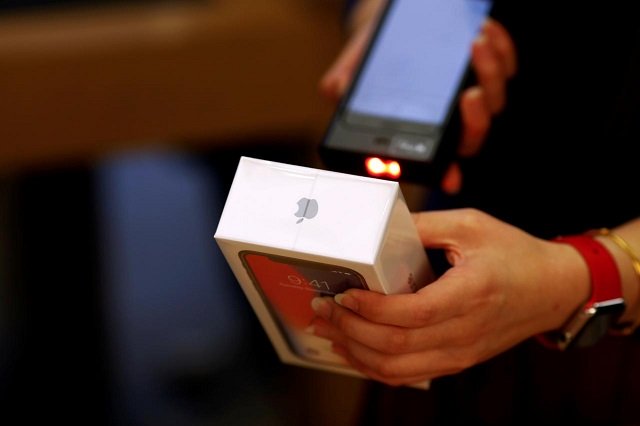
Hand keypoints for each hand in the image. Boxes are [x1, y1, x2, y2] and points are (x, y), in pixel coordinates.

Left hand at [308, 209, 588, 385]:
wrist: (553, 289)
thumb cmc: (515, 254)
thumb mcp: (471, 225)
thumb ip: (422, 226)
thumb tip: (376, 228)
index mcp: (470, 294)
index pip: (410, 314)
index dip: (370, 308)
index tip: (343, 294)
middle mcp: (465, 332)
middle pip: (395, 347)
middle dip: (350, 330)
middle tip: (322, 310)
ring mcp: (461, 353)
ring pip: (397, 369)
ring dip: (356, 353)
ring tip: (329, 331)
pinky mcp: (457, 361)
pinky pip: (409, 374)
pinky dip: (376, 367)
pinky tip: (355, 351)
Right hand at [319, 1, 516, 193]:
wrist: (391, 21)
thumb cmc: (374, 54)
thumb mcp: (355, 67)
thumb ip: (344, 81)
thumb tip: (337, 90)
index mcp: (420, 132)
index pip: (438, 161)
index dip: (446, 173)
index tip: (450, 177)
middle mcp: (449, 120)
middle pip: (473, 133)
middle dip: (475, 118)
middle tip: (467, 94)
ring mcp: (472, 94)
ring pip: (493, 98)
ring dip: (490, 73)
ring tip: (475, 43)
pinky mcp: (487, 66)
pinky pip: (505, 65)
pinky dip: (500, 49)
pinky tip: (485, 31)